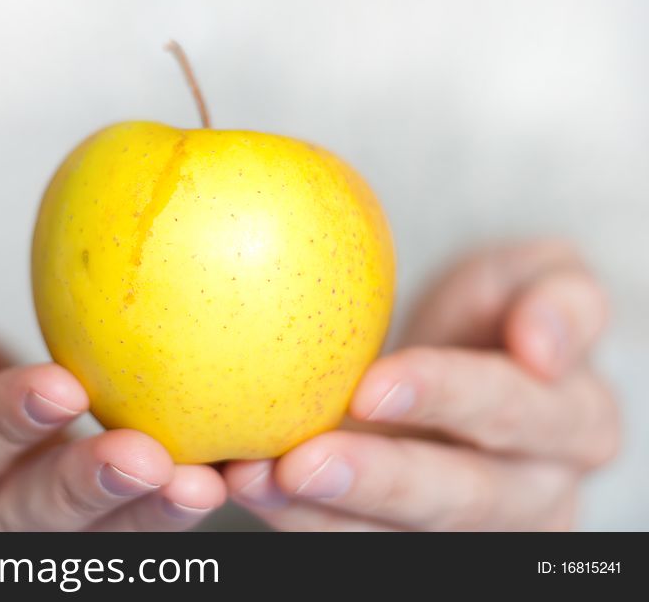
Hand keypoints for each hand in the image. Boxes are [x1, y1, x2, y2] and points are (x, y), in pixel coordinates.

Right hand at [0, 307, 224, 530]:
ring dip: (145, 518)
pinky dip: (168, 524)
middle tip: (149, 459)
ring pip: (86, 545)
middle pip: (23, 517)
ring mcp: (21, 552)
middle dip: (85, 489)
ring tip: (201, 487)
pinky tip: (221, 488)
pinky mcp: (75, 555)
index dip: (1, 421)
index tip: (61, 386)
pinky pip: (123, 547)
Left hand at [225, 240, 619, 529]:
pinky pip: (351, 538)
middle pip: (458, 497)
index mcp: (574, 422)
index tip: (370, 386)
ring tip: (252, 480)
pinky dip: (295, 517)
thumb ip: (561, 300)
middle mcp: (532, 491)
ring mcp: (469, 527)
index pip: (512, 410)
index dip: (445, 398)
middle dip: (377, 482)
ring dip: (319, 514)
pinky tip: (243, 483)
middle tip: (300, 463)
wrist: (470, 362)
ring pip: (397, 535)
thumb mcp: (543, 278)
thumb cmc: (500, 311)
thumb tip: (540, 345)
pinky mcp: (410, 537)